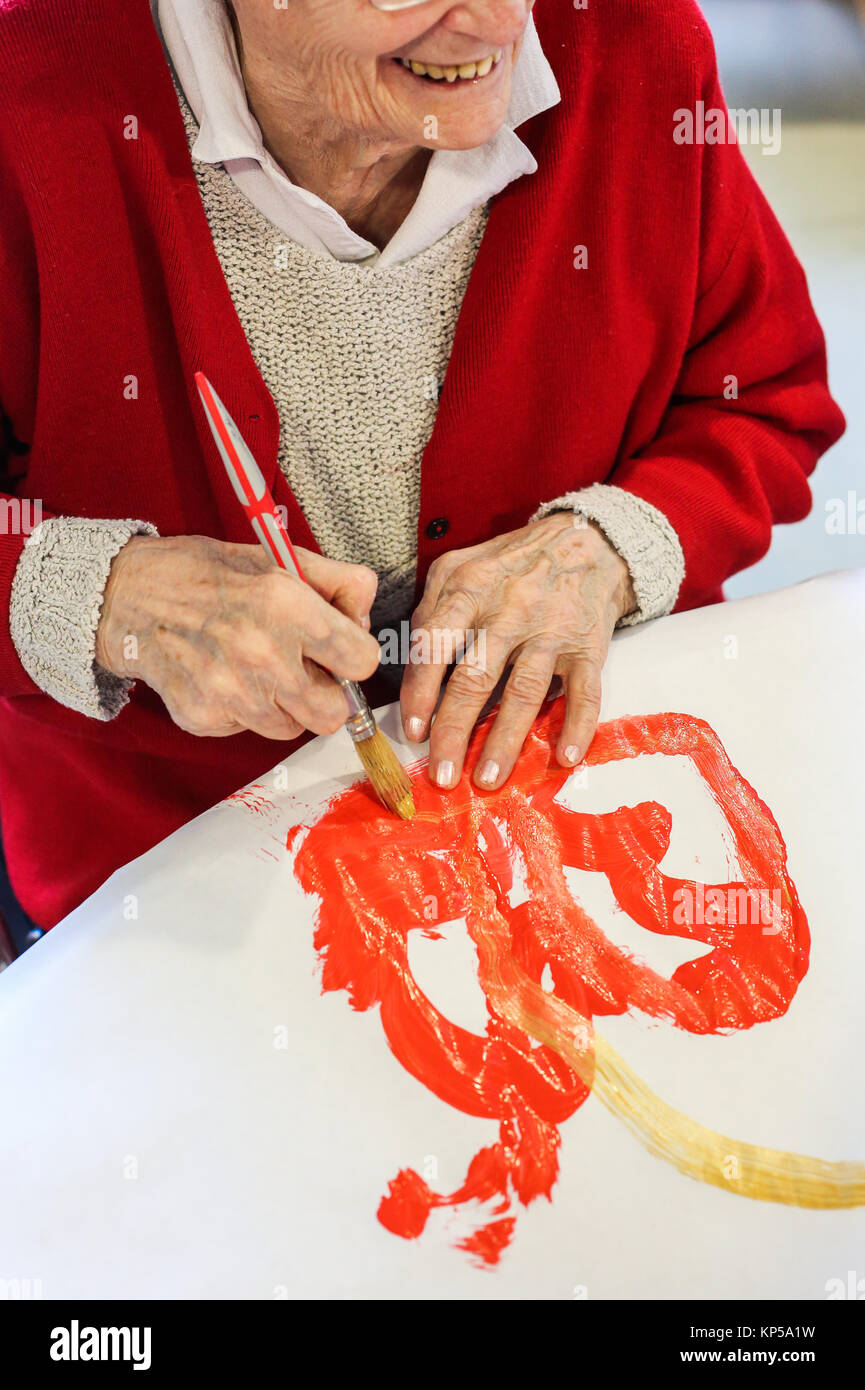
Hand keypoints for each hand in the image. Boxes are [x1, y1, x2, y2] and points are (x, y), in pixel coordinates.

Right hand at [95, 534, 380, 738]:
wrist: (130, 598)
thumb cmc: (206, 575)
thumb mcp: (278, 558)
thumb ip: (338, 582)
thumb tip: (366, 617)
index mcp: (288, 606)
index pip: (362, 661)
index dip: (353, 657)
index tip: (339, 652)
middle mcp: (264, 654)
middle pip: (334, 713)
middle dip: (326, 695)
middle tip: (303, 671)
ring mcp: (233, 693)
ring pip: (292, 728)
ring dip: (284, 706)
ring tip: (256, 668)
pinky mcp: (206, 718)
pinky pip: (249, 730)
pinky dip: (244, 711)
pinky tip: (224, 676)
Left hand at [400, 513, 635, 788]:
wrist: (587, 541)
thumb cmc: (512, 564)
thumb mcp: (459, 567)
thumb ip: (431, 610)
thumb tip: (408, 665)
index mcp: (469, 590)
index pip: (435, 646)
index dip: (420, 693)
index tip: (413, 732)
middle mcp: (509, 612)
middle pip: (475, 679)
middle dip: (455, 732)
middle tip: (443, 776)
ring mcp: (551, 631)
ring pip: (524, 692)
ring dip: (505, 740)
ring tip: (489, 778)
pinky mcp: (588, 646)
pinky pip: (585, 692)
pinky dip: (577, 726)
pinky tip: (564, 758)